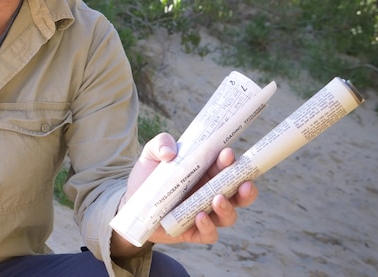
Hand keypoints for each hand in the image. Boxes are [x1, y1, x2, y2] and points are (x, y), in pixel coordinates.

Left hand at [120, 133, 258, 246]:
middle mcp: (210, 194)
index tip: (227, 154)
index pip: (228, 168)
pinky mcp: (193, 232)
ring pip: (228, 216)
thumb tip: (170, 151)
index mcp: (207, 173)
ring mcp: (204, 214)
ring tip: (218, 199)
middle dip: (246, 190)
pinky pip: (209, 234)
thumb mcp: (151, 155)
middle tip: (244, 184)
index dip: (234, 162)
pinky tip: (200, 216)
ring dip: (227, 208)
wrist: (130, 204)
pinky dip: (208, 227)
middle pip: (238, 195)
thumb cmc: (147, 177)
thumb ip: (160, 144)